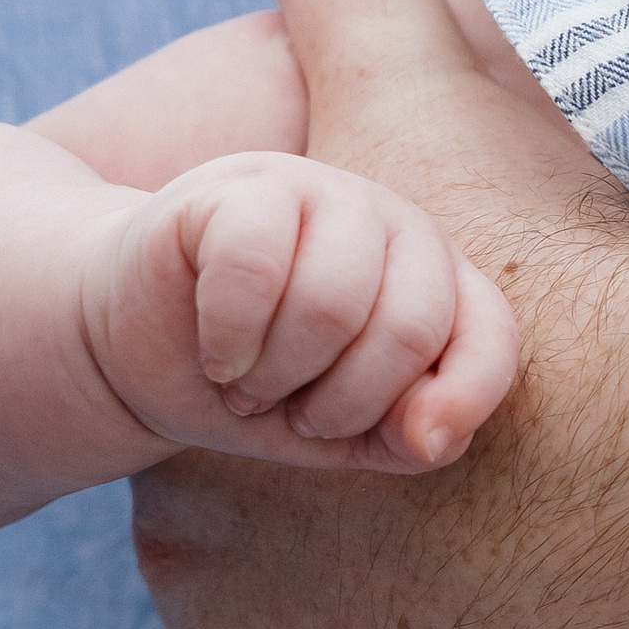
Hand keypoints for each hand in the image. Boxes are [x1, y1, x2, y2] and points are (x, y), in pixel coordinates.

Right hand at [87, 149, 517, 472]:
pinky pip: (254, 270)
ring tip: (246, 380)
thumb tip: (429, 438)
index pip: (491, 338)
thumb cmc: (257, 384)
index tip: (402, 444)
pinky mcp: (245, 184)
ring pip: (332, 304)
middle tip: (289, 405)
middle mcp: (398, 224)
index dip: (456, 405)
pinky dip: (228, 339)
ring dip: (275, 376)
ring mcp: (324, 191)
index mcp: (442, 281)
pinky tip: (216, 350)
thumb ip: (402, 435)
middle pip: (409, 328)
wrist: (137, 340)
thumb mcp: (340, 432)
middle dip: (340, 403)